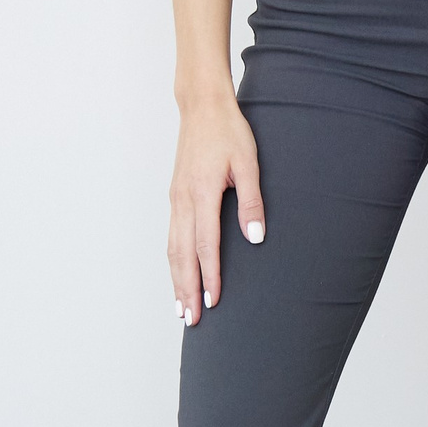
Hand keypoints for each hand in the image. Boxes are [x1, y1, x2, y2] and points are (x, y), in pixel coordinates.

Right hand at [169, 96, 264, 324]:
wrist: (201, 106)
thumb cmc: (228, 132)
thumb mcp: (248, 162)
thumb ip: (251, 201)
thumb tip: (256, 237)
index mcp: (202, 192)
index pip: (206, 244)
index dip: (210, 275)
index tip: (214, 301)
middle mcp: (183, 200)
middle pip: (182, 254)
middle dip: (186, 289)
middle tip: (191, 320)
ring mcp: (175, 199)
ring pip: (172, 248)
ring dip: (176, 280)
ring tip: (181, 308)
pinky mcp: (175, 197)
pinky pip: (171, 236)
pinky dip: (173, 261)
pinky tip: (178, 275)